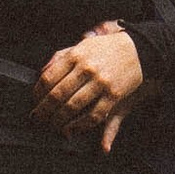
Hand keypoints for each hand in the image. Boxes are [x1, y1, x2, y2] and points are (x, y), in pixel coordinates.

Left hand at [33, 20, 142, 151]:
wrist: (139, 49)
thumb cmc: (107, 48)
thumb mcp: (83, 45)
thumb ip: (61, 57)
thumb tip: (43, 72)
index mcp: (76, 55)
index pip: (49, 77)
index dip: (38, 93)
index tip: (35, 101)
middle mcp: (86, 68)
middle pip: (58, 94)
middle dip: (45, 110)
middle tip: (39, 118)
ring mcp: (100, 82)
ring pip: (73, 107)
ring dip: (60, 120)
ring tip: (54, 125)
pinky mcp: (113, 95)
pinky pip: (94, 115)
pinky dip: (80, 125)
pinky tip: (73, 128)